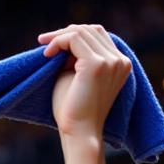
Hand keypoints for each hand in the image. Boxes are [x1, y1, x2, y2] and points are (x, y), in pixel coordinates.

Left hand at [38, 24, 130, 141]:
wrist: (79, 134)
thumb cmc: (73, 112)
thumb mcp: (75, 78)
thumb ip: (74, 58)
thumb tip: (63, 40)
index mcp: (119, 64)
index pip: (98, 36)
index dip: (74, 35)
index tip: (52, 44)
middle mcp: (119, 60)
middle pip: (91, 30)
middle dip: (65, 32)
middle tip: (43, 41)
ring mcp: (110, 61)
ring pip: (82, 32)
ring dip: (60, 36)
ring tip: (44, 49)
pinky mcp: (97, 64)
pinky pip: (74, 39)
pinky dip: (59, 42)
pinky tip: (47, 54)